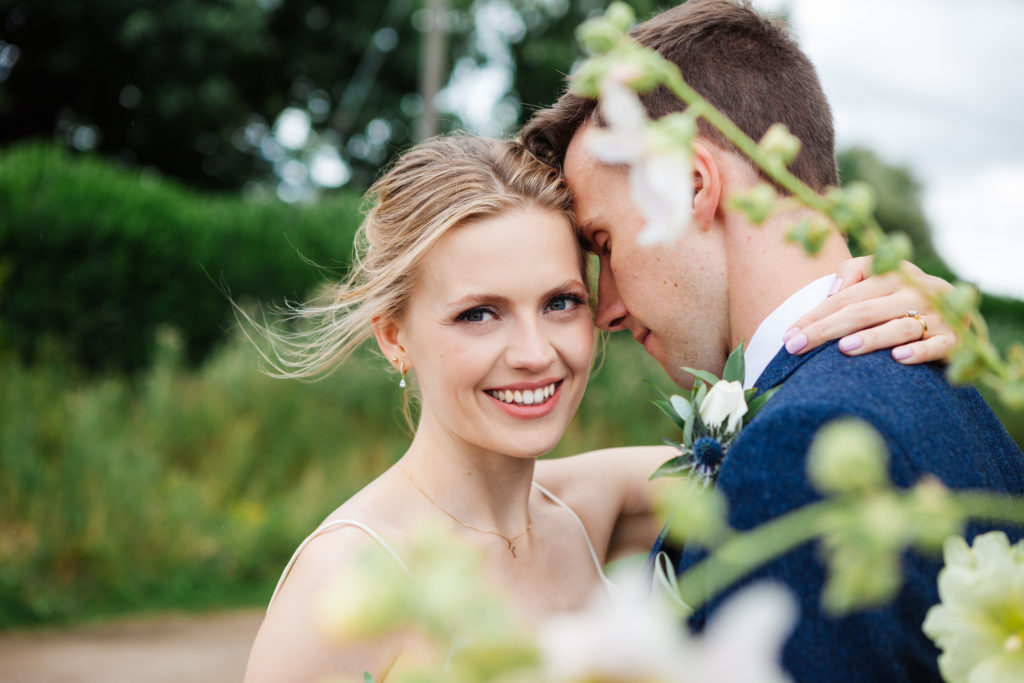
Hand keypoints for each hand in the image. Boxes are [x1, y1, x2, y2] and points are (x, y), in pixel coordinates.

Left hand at [784, 256, 955, 363]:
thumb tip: (833, 290)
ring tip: (844, 348)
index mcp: (894, 276)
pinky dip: (919, 352)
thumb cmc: (903, 295)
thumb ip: (856, 271)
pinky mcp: (955, 340)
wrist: (962, 311)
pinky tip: (898, 358)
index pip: (846, 296)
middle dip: (827, 329)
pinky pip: (937, 346)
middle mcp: (915, 292)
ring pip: (899, 327)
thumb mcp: (882, 274)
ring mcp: (937, 316)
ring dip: (872, 338)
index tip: (788, 335)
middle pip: (863, 311)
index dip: (815, 315)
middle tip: (797, 346)